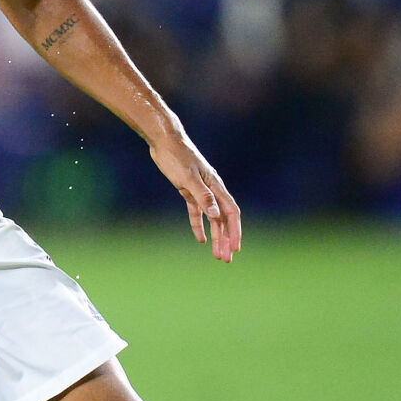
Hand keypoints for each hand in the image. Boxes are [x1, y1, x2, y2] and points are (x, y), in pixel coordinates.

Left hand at [148, 134, 241, 262]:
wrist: (165, 141)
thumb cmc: (177, 156)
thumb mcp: (188, 177)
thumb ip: (203, 196)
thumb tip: (216, 216)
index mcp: (216, 186)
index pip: (230, 213)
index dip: (234, 231)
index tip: (235, 248)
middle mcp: (212, 190)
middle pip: (223, 219)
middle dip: (226, 239)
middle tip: (226, 259)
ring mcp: (201, 191)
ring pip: (212, 218)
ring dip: (215, 236)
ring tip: (217, 254)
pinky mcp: (188, 190)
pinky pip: (196, 212)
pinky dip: (199, 225)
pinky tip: (200, 239)